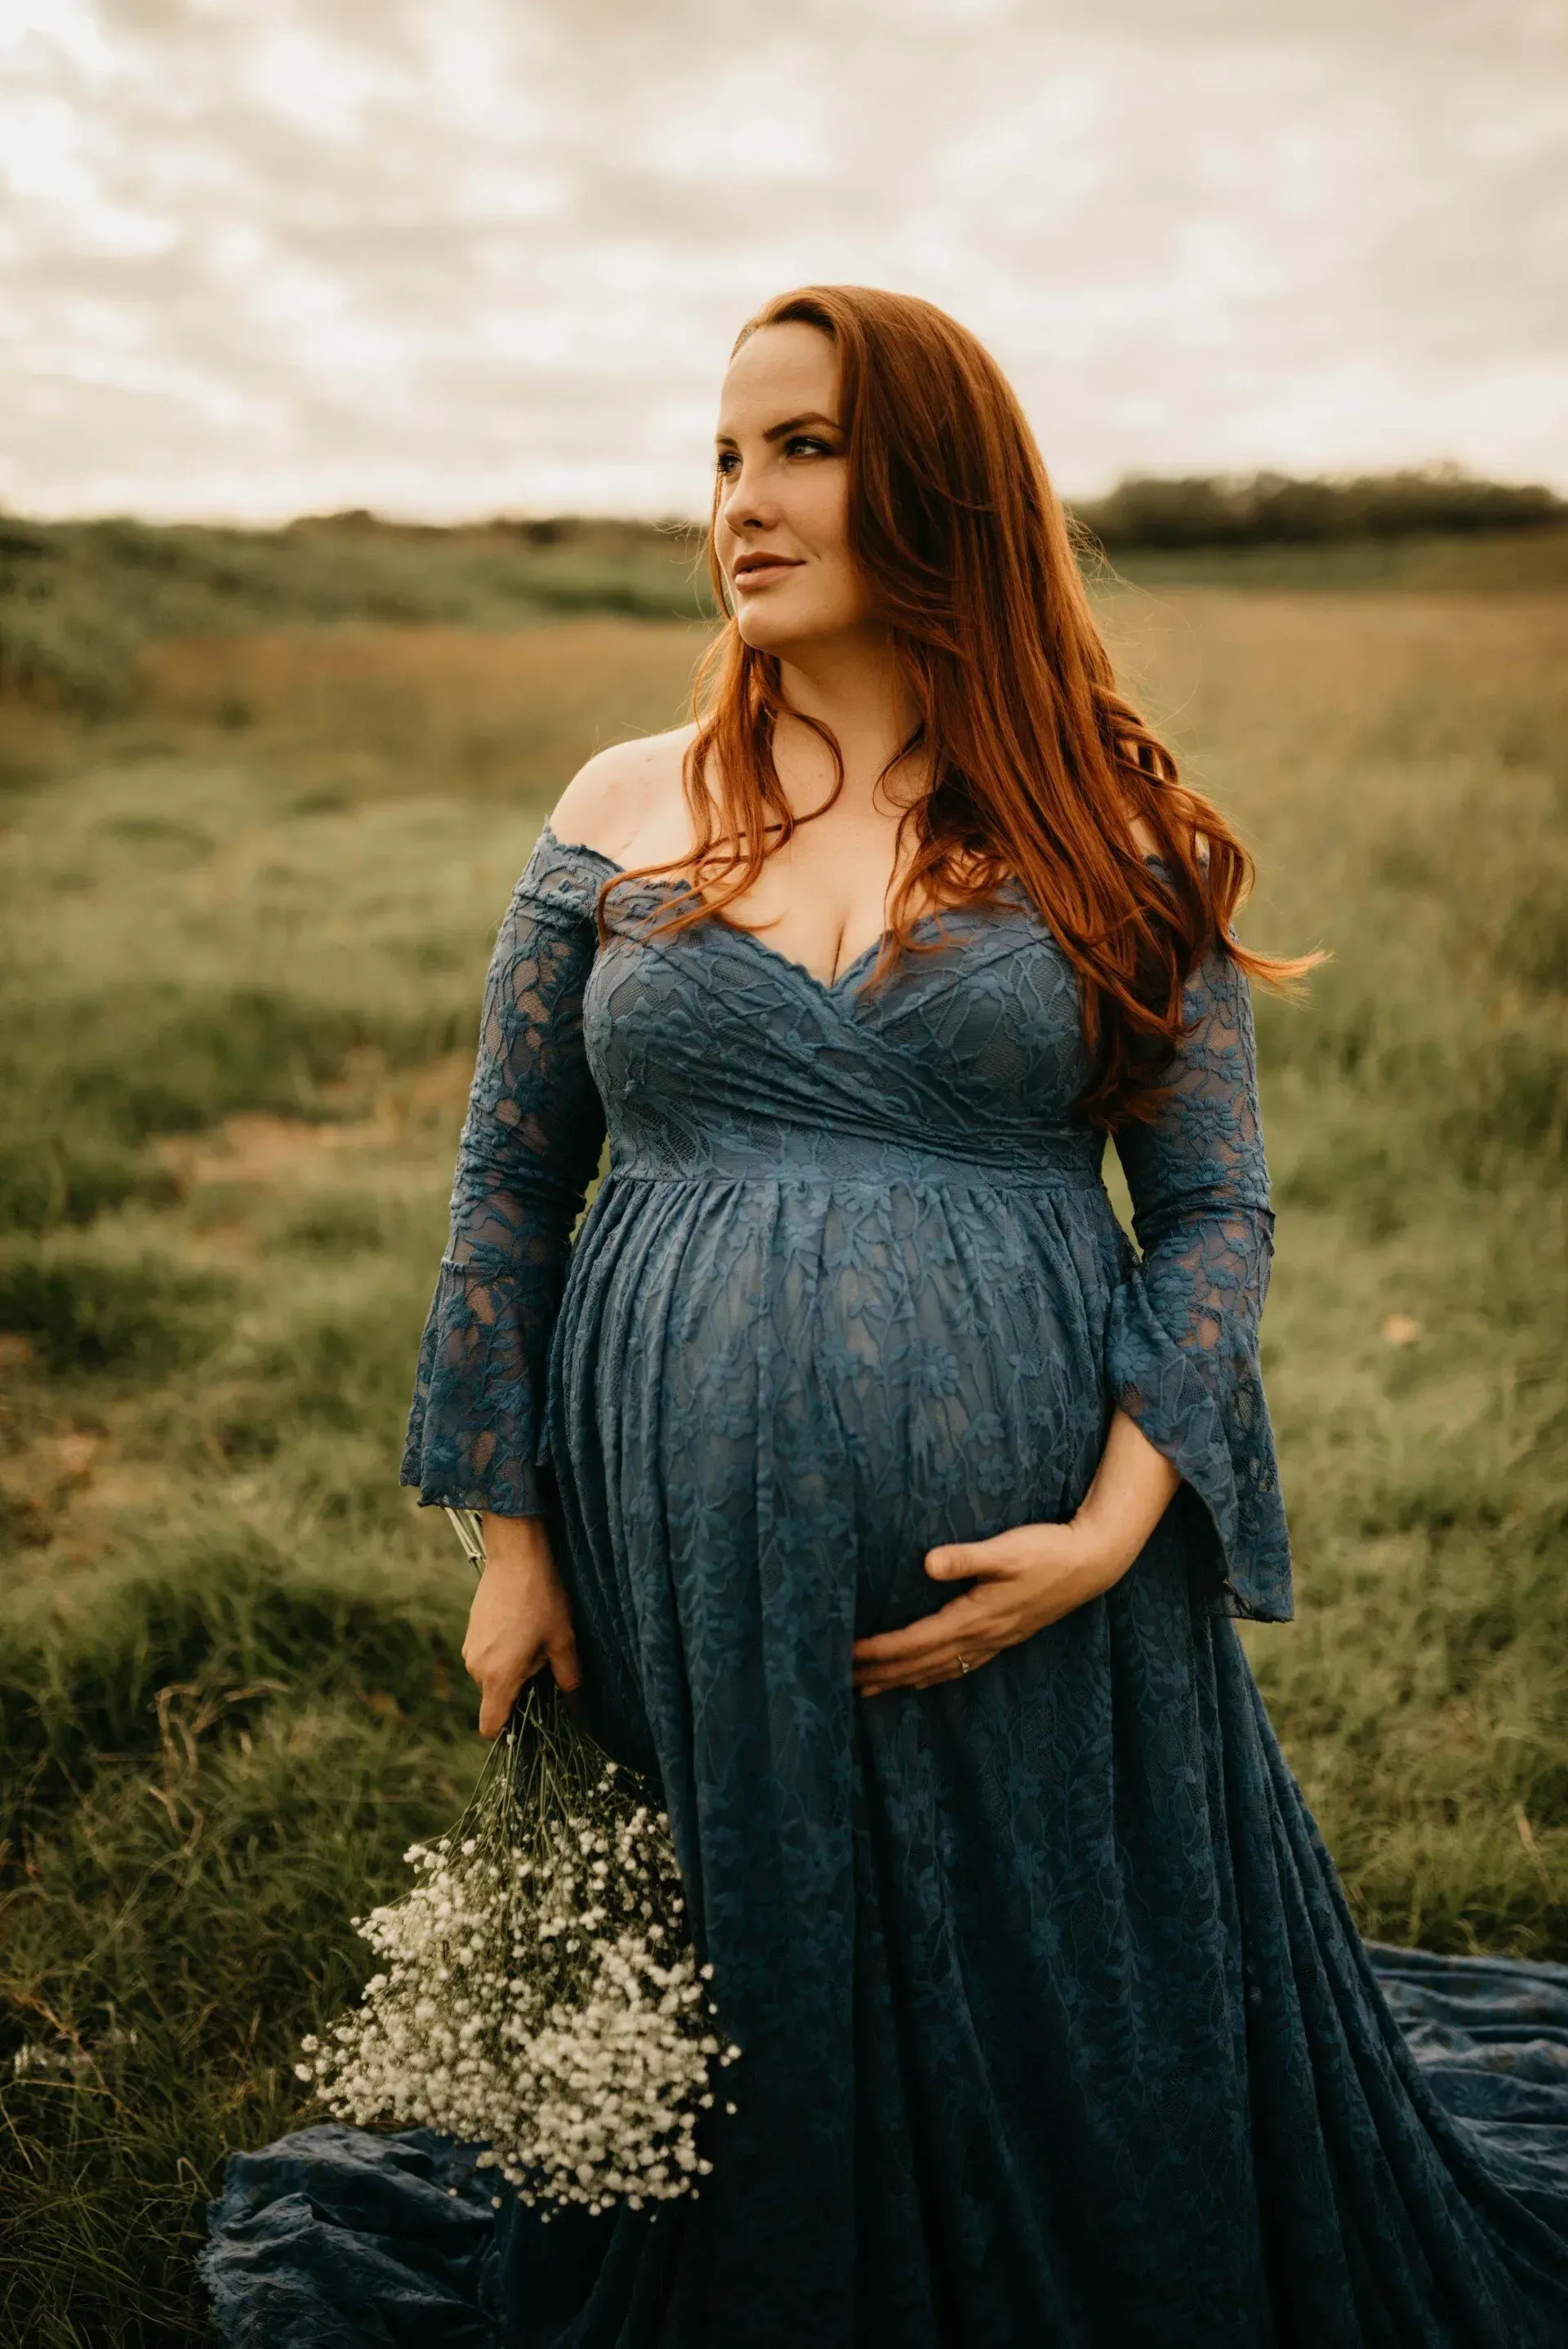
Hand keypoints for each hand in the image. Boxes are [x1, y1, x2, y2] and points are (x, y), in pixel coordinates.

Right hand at [463, 1513, 580, 1737]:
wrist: (516, 1556)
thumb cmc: (542, 1599)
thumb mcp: (563, 1640)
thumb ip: (568, 1679)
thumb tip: (576, 1705)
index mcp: (499, 1677)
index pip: (490, 1726)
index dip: (508, 1731)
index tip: (530, 1718)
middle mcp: (477, 1668)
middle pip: (495, 1699)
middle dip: (519, 1691)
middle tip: (543, 1663)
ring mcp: (469, 1649)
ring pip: (491, 1677)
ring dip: (511, 1670)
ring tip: (532, 1640)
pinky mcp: (470, 1633)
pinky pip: (486, 1657)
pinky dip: (502, 1653)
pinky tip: (520, 1628)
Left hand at [851, 1519, 1131, 1695]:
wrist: (1092, 1564)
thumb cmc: (1047, 1550)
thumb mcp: (1006, 1549)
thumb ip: (966, 1557)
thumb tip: (927, 1563)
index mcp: (975, 1617)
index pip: (916, 1641)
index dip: (880, 1651)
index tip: (847, 1656)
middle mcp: (981, 1637)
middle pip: (921, 1663)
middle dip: (881, 1673)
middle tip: (841, 1682)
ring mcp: (995, 1641)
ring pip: (939, 1669)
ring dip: (902, 1680)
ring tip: (870, 1690)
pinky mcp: (1005, 1636)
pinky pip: (960, 1667)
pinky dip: (934, 1677)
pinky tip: (923, 1681)